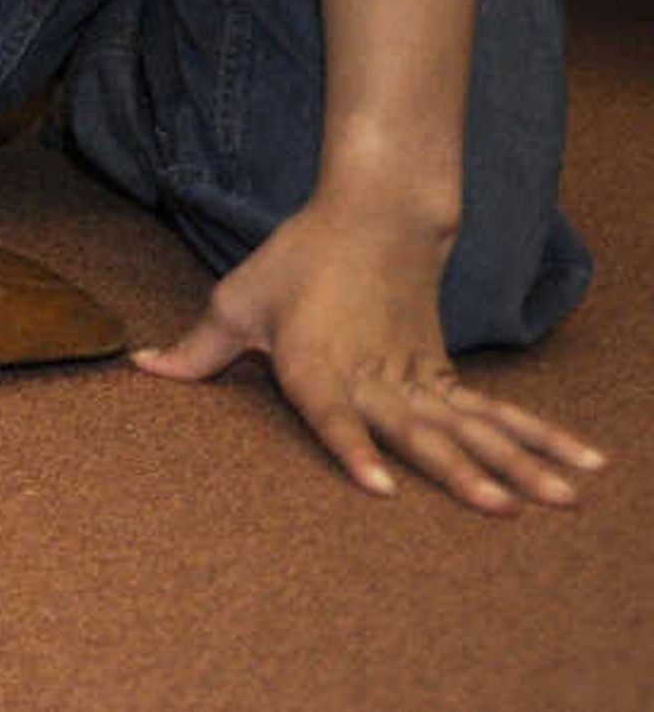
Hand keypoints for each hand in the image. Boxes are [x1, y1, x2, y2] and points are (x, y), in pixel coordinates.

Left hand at [133, 196, 607, 511]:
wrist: (371, 217)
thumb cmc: (295, 261)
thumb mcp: (238, 300)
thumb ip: (198, 348)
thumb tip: (141, 367)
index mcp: (316, 366)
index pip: (334, 414)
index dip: (354, 449)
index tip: (382, 485)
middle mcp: (373, 377)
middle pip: (422, 430)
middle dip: (461, 471)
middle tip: (500, 506)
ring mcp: (415, 377)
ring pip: (470, 426)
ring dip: (517, 462)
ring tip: (558, 497)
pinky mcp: (443, 373)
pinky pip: (493, 412)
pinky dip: (537, 437)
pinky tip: (579, 464)